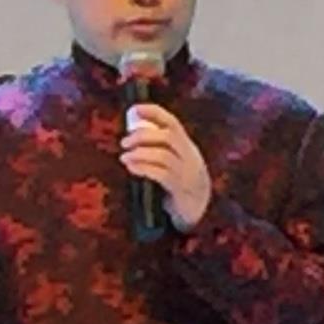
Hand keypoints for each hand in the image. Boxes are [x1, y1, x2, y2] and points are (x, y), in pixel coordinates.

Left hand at [122, 102, 213, 231]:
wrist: (200, 214)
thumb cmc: (180, 186)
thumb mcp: (174, 163)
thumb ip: (159, 150)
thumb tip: (131, 136)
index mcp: (187, 147)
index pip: (172, 123)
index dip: (153, 112)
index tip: (134, 109)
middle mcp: (190, 157)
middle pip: (167, 137)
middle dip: (143, 135)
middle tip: (124, 142)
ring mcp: (188, 174)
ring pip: (163, 156)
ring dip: (140, 153)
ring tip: (124, 157)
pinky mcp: (181, 191)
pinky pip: (161, 175)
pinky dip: (143, 168)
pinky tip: (132, 168)